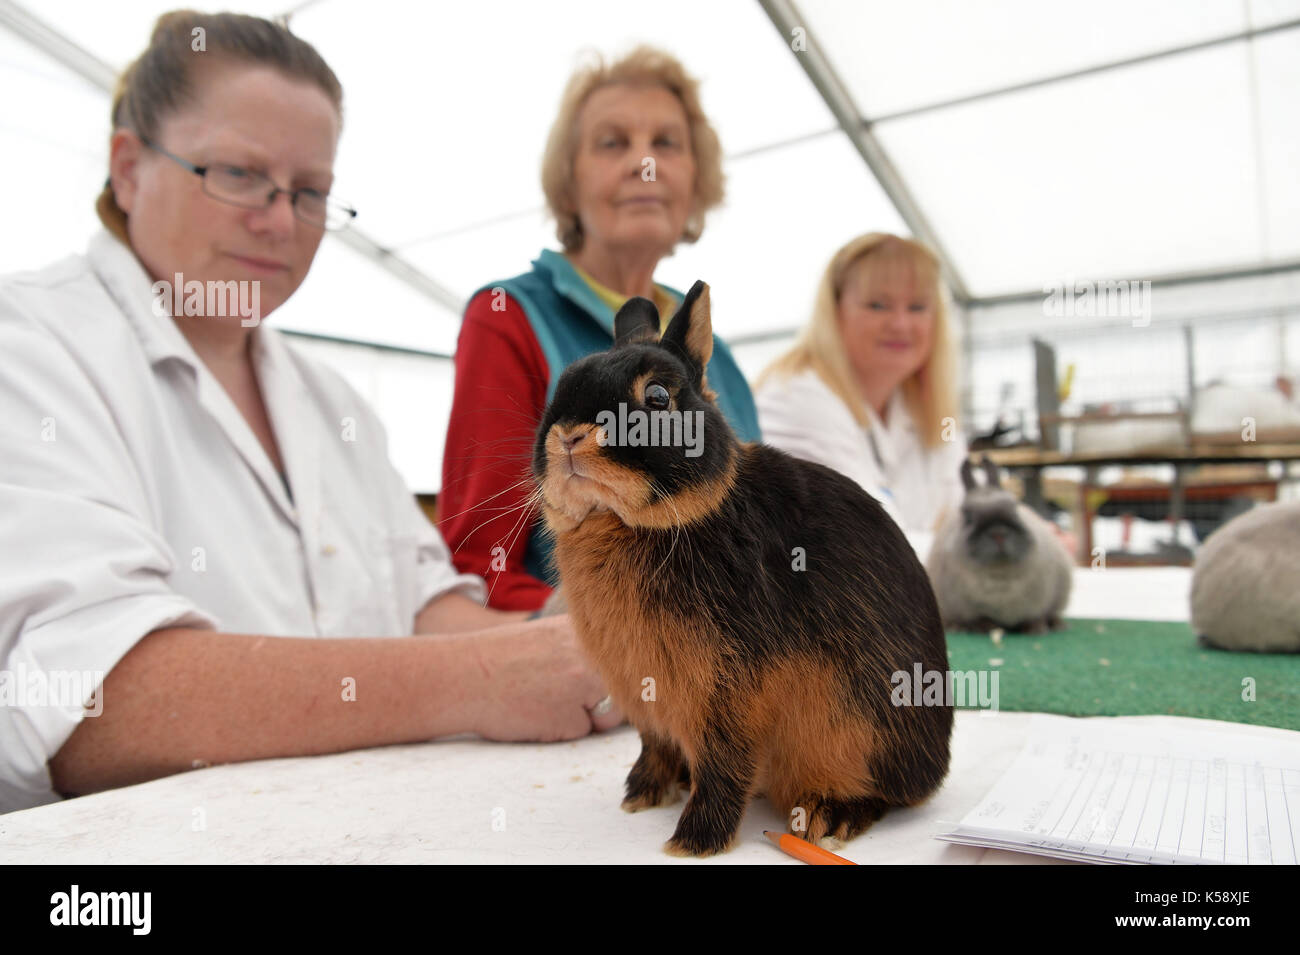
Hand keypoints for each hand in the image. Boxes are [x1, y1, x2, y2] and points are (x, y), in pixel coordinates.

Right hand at [468, 613, 624, 741]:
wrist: (463, 676)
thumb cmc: (504, 658)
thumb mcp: (552, 636)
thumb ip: (586, 649)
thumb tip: (626, 673)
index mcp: (588, 631)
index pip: (631, 658)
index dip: (625, 676)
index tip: (622, 680)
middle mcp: (591, 655)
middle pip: (628, 689)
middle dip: (608, 698)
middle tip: (565, 691)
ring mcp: (582, 687)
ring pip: (609, 714)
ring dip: (586, 715)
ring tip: (546, 699)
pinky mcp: (569, 720)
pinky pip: (581, 733)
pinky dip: (562, 731)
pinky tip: (534, 714)